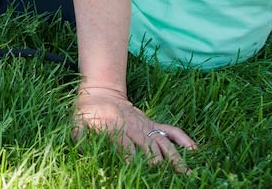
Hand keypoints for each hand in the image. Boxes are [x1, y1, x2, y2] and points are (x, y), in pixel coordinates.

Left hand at [75, 87, 196, 172]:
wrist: (100, 92)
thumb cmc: (86, 112)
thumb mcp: (76, 122)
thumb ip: (78, 135)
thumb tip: (79, 149)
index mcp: (116, 128)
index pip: (126, 146)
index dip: (131, 159)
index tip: (135, 171)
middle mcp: (135, 127)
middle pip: (149, 147)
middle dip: (156, 163)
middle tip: (164, 179)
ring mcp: (147, 125)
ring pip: (164, 142)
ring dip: (175, 157)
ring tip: (187, 173)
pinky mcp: (153, 123)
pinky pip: (172, 130)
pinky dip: (184, 139)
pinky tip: (195, 150)